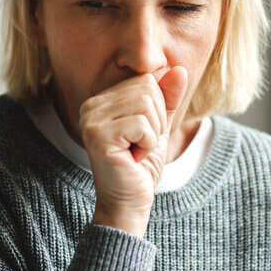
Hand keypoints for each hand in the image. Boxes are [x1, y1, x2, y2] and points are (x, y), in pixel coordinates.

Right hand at [80, 66, 188, 236]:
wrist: (130, 202)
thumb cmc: (142, 165)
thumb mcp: (159, 126)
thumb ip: (167, 98)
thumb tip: (179, 69)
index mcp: (101, 100)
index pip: (145, 80)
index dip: (157, 110)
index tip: (142, 135)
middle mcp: (91, 105)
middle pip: (147, 89)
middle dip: (156, 121)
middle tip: (140, 145)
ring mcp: (91, 120)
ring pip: (146, 105)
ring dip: (152, 134)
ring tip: (136, 151)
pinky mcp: (98, 136)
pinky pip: (142, 124)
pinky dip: (148, 144)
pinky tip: (133, 158)